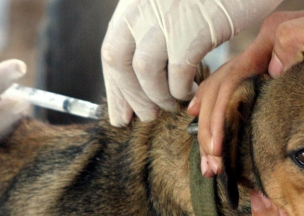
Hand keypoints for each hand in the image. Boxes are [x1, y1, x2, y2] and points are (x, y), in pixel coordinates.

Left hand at [101, 0, 282, 125]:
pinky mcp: (191, 32)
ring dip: (157, 97)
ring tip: (172, 105)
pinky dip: (182, 90)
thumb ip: (153, 27)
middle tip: (146, 116)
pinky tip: (192, 92)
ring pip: (144, 72)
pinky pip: (177, 75)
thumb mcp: (173, 3)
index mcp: (135, 1)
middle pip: (118, 61)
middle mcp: (142, 7)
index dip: (115, 86)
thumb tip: (141, 72)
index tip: (121, 113)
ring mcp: (165, 18)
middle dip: (130, 96)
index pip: (111, 49)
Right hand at [188, 1, 303, 176]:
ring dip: (214, 125)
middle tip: (210, 165)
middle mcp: (266, 49)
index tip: (217, 149)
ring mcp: (270, 59)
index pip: (232, 81)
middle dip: (212, 128)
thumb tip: (270, 68)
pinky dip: (226, 112)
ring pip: (227, 91)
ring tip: (210, 158)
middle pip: (223, 89)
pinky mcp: (279, 71)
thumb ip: (297, 39)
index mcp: (273, 40)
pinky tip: (217, 127)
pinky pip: (243, 92)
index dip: (219, 117)